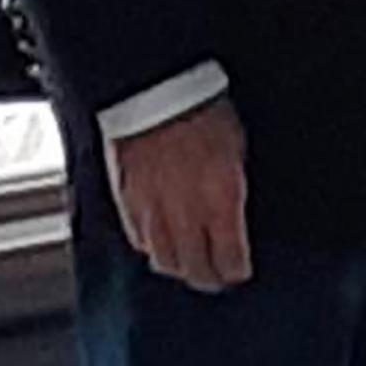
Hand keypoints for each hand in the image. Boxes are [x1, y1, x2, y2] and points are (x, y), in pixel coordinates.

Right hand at [106, 96, 251, 292]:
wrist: (156, 87)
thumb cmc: (202, 108)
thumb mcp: (235, 149)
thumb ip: (233, 190)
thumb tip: (235, 217)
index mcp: (220, 199)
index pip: (229, 258)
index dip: (235, 269)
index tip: (239, 270)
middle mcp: (186, 213)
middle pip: (195, 268)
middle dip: (208, 277)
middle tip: (214, 278)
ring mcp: (153, 211)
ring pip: (164, 261)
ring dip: (178, 266)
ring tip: (187, 265)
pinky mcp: (127, 202)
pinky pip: (139, 240)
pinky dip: (151, 246)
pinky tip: (159, 242)